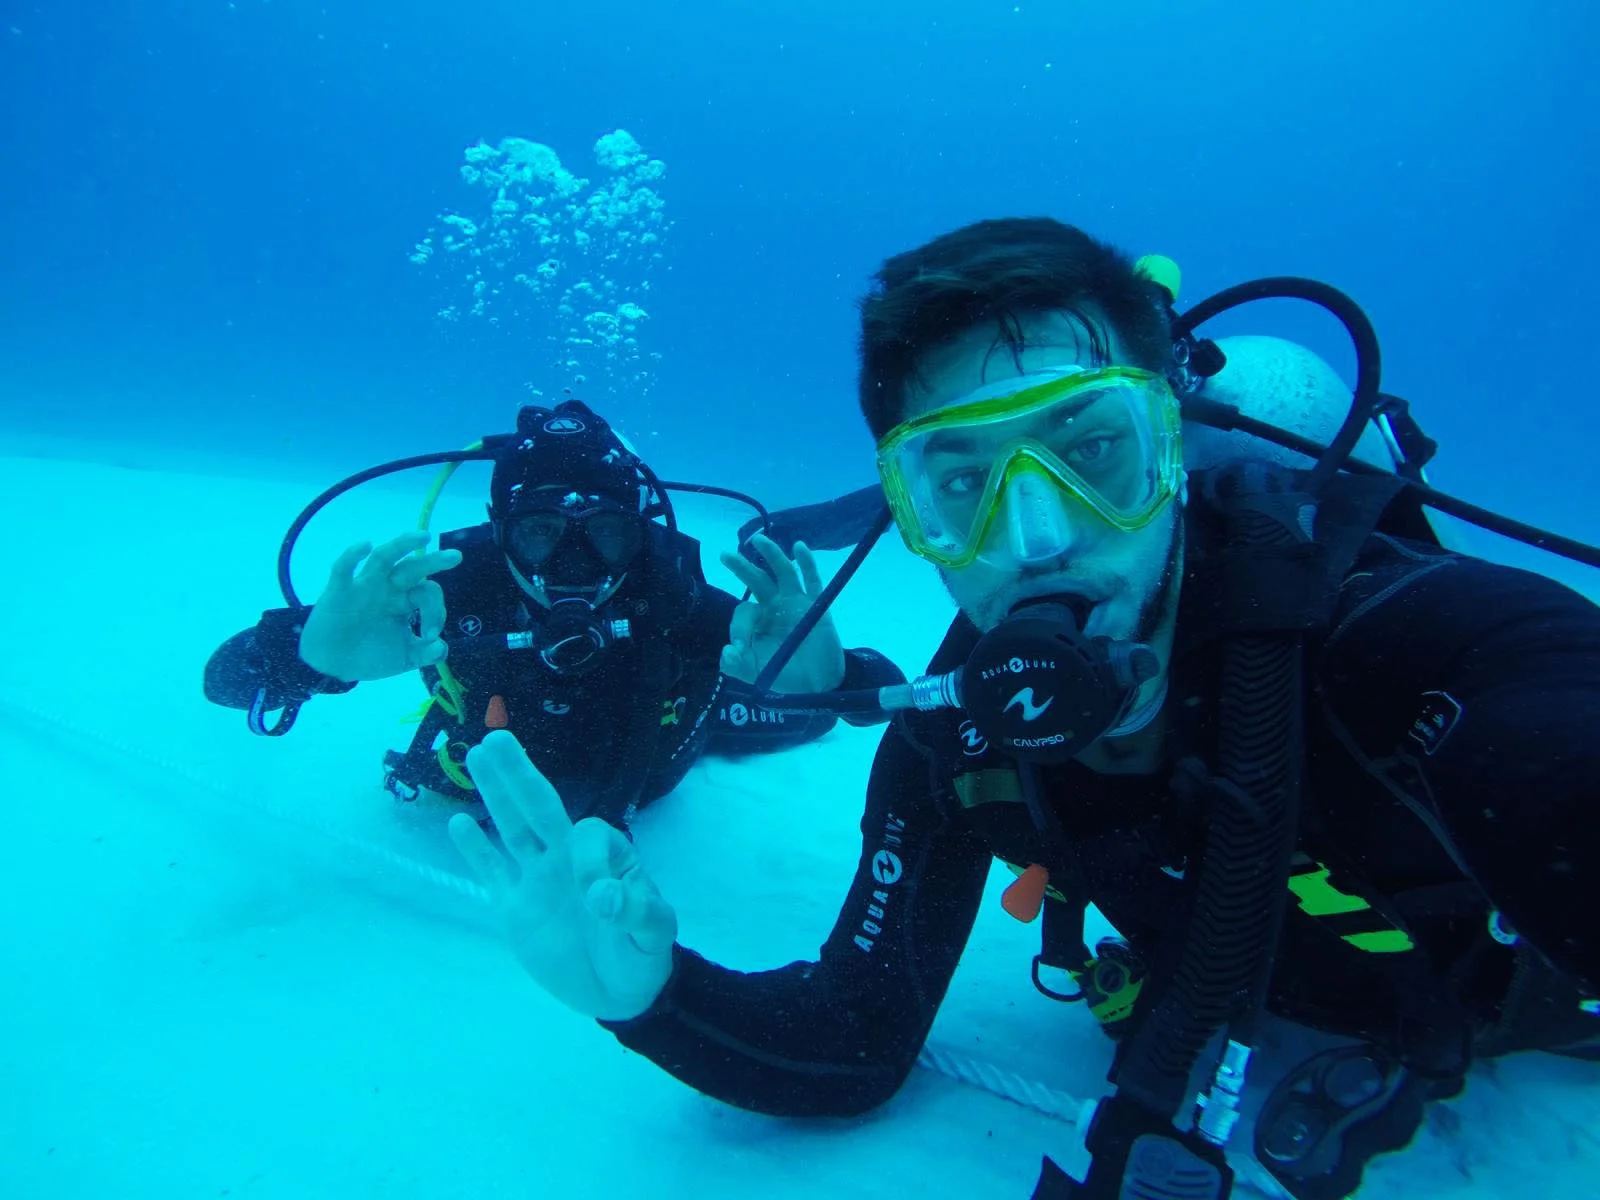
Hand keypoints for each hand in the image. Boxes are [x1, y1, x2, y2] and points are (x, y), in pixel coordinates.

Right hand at [298, 531, 461, 681]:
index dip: (436, 612)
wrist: (332, 666)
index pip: (428, 594)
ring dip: (403, 545)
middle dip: (434, 561)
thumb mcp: (404, 658)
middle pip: (414, 568)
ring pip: (384, 558)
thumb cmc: (370, 655)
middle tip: (456, 557)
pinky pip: (343, 568)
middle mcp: (389, 588)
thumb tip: (442, 648)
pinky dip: (352, 555)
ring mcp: (364, 586)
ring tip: (423, 535)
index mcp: (406, 601)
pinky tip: (365, 545)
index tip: (431, 636)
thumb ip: (425, 654)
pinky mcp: (338, 590)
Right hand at [448, 730, 677, 1021]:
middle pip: (540, 808)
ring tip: (477, 755)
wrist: (620, 992)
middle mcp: (567, 858)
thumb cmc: (642, 954)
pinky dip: (476, 850)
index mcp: (607, 855)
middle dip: (520, 775)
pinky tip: (459, 822)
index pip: (588, 837)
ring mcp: (538, 880)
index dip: (591, 861)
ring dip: (496, 794)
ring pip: (513, 829)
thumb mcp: (654, 934)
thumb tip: (602, 898)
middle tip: (497, 738)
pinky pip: (492, 873)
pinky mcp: (515, 907)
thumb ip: (638, 912)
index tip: (600, 904)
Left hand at [717, 534, 844, 693]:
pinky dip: (807, 562)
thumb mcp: (757, 673)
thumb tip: (727, 652)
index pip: (744, 612)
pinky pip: (812, 579)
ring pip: (782, 572)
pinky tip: (799, 547)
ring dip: (771, 555)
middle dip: (741, 567)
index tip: (739, 647)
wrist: (820, 682)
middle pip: (757, 580)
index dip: (739, 626)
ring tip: (758, 540)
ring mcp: (796, 602)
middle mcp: (774, 606)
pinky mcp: (817, 604)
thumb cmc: (786, 675)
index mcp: (758, 622)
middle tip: (725, 555)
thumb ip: (738, 665)